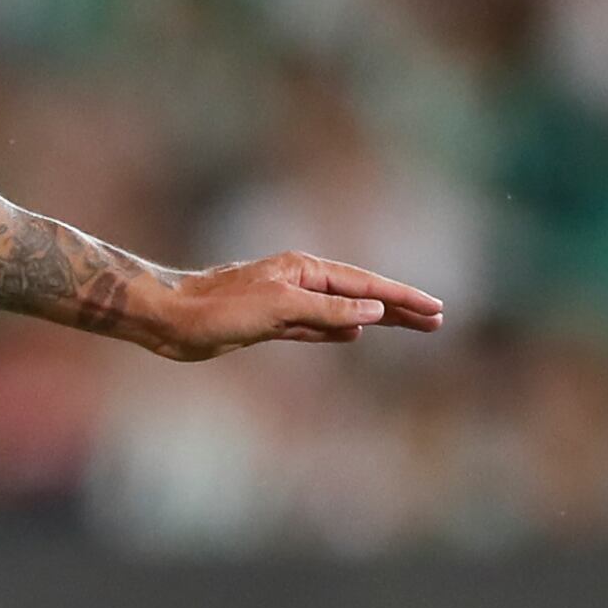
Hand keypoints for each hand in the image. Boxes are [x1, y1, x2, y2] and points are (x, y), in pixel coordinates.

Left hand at [150, 252, 444, 359]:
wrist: (169, 318)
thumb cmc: (218, 309)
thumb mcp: (279, 309)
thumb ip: (327, 312)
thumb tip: (371, 315)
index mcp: (305, 270)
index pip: (365, 286)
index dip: (402, 299)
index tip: (436, 310)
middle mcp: (298, 281)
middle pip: (360, 296)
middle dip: (399, 308)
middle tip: (437, 321)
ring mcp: (285, 302)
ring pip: (342, 312)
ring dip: (375, 320)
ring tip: (409, 326)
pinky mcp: (269, 324)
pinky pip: (316, 327)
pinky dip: (338, 331)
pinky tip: (355, 336)